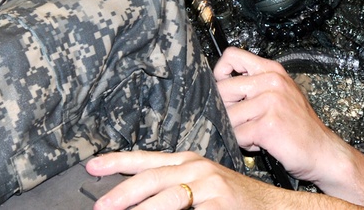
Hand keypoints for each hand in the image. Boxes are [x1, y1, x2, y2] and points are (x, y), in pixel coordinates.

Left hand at [85, 151, 290, 209]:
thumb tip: (138, 200)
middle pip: (151, 177)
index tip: (93, 166)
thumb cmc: (233, 200)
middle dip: (121, 192)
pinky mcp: (218, 201)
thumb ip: (172, 188)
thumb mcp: (200, 188)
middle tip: (100, 206)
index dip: (118, 162)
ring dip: (141, 209)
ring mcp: (208, 184)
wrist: (271, 206)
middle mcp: (196, 168)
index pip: (146, 159)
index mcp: (188, 161)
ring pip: (166, 196)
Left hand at [213, 48, 363, 205]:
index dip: (220, 74)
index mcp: (272, 70)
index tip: (225, 90)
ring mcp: (270, 102)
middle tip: (243, 121)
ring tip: (255, 133)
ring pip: (228, 116)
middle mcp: (271, 81)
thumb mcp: (281, 93)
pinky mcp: (267, 125)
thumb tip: (219, 84)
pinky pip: (237, 135)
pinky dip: (245, 144)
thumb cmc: (300, 125)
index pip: (231, 56)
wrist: (323, 150)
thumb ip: (255, 83)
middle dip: (226, 110)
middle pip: (223, 89)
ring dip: (237, 130)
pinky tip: (261, 143)